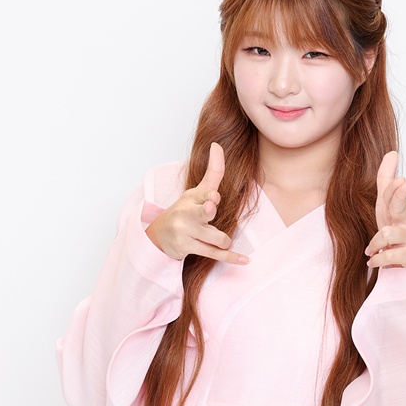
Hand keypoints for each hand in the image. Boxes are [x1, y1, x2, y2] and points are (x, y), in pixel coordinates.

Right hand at [145, 142, 249, 263]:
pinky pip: (214, 254)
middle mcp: (188, 212)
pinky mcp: (188, 247)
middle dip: (207, 209)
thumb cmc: (184, 211)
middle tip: (210, 205)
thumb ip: (213, 172)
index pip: (205, 190)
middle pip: (203, 211)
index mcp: (193, 196)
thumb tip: (217, 145)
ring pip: (218, 238)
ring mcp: (187, 231)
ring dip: (224, 241)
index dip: (211, 194)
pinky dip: (231, 258)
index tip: (214, 194)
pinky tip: (245, 261)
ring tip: (219, 240)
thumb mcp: (196, 191)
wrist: (159, 235)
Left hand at [364, 151, 405, 268]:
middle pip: (401, 205)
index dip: (398, 187)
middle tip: (405, 182)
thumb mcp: (389, 202)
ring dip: (376, 241)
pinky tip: (372, 259)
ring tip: (371, 249)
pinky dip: (378, 258)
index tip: (404, 179)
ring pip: (389, 234)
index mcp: (399, 206)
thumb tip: (391, 152)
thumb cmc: (397, 223)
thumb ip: (387, 179)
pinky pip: (390, 256)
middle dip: (400, 195)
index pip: (396, 193)